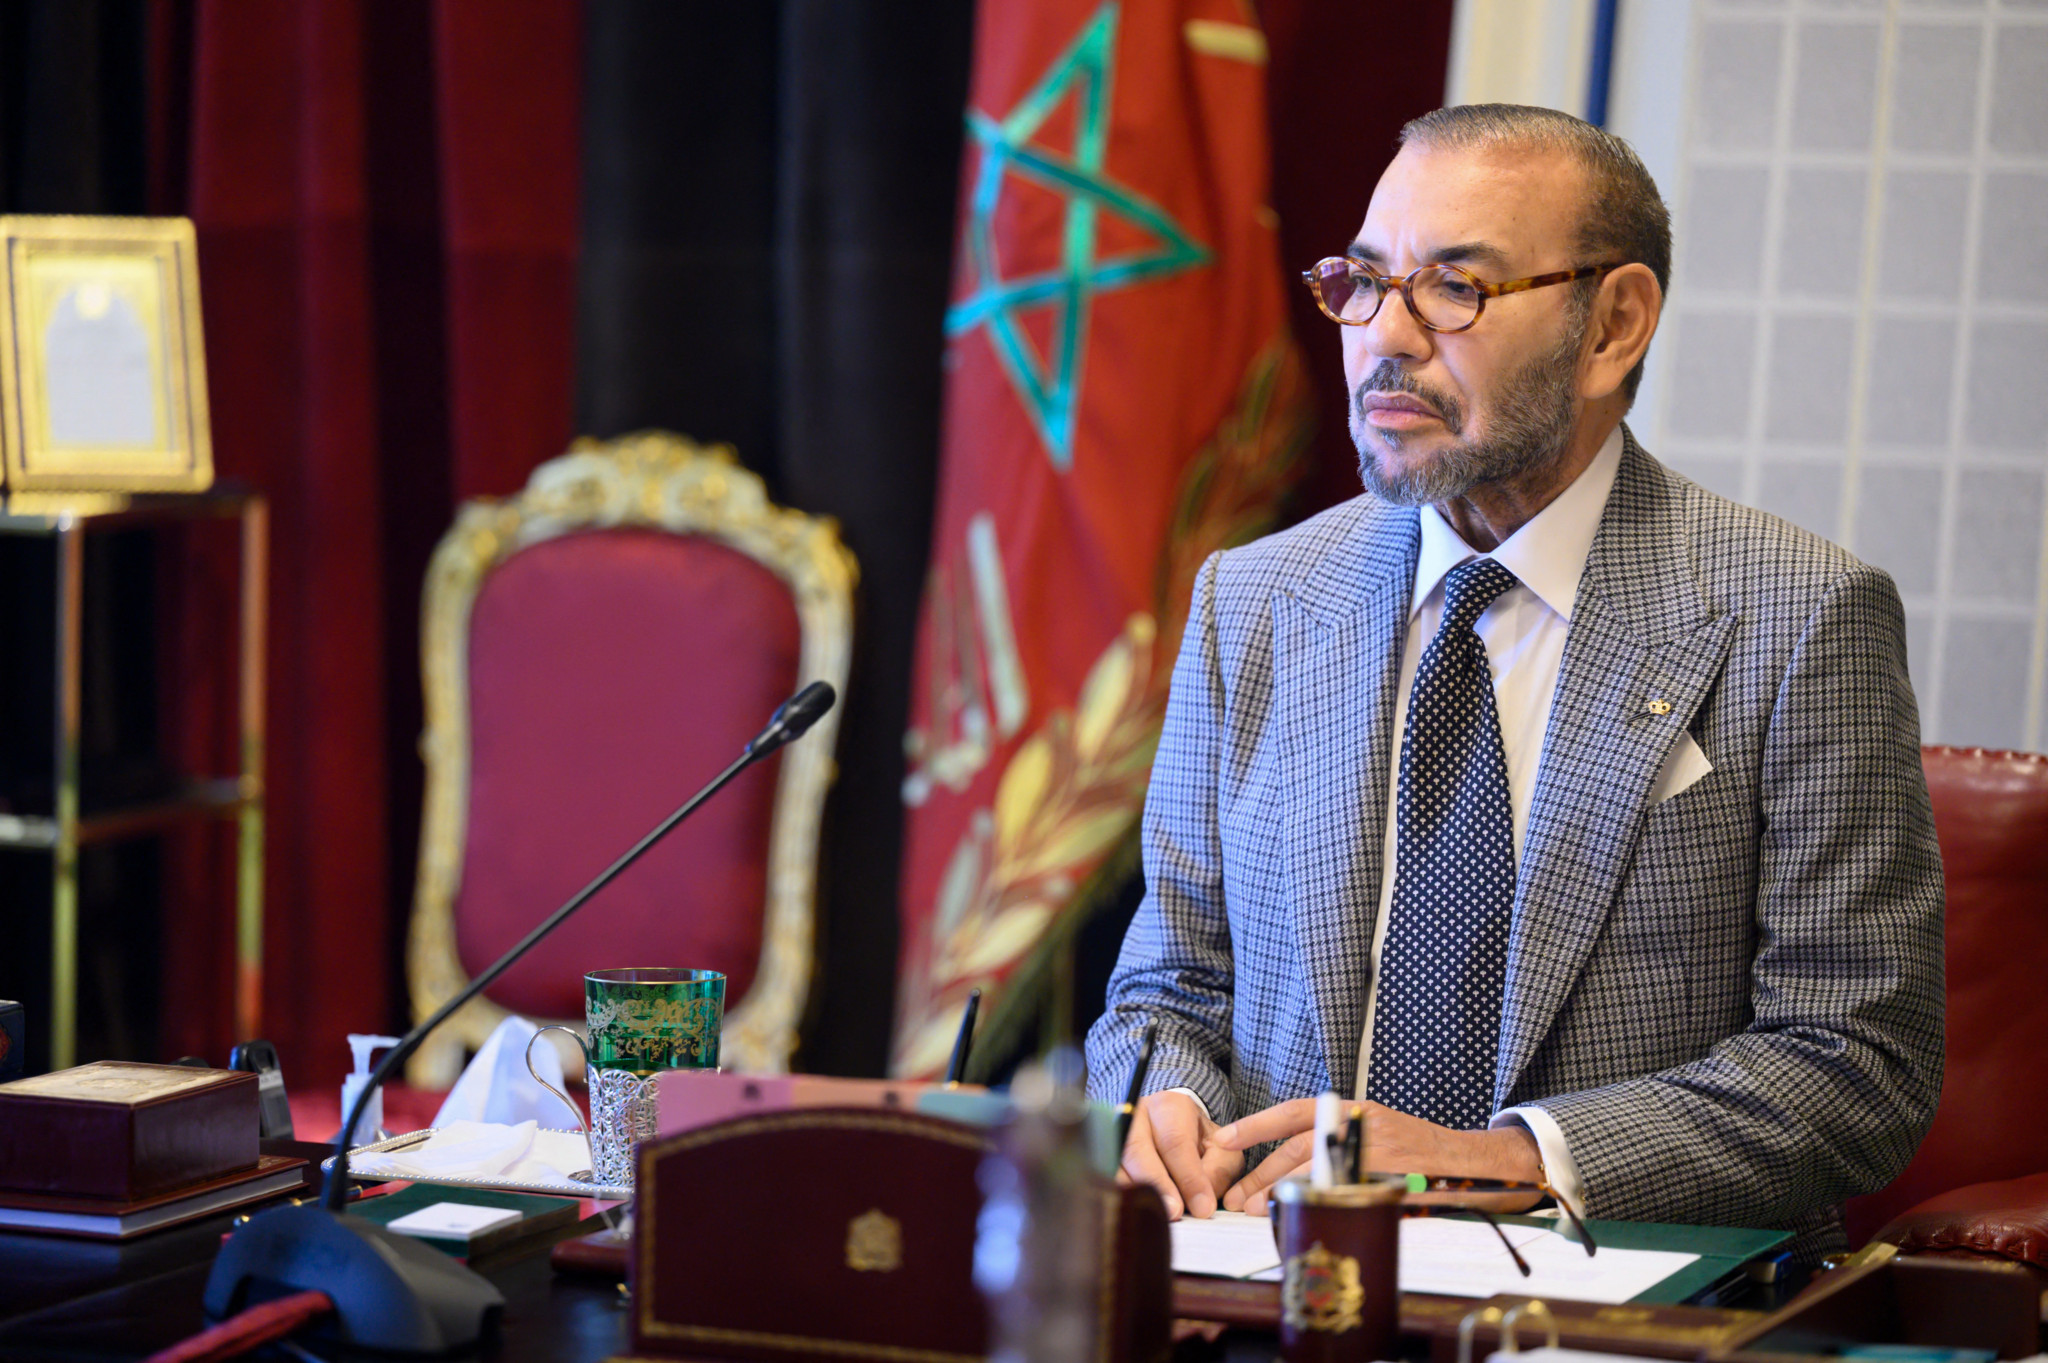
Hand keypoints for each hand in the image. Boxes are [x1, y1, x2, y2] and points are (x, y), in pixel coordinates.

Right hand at [1117, 1091, 1243, 1219]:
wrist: (1171, 1127)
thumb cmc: (1197, 1140)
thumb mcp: (1220, 1148)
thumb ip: (1218, 1170)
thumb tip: (1202, 1202)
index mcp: (1168, 1107)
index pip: (1175, 1141)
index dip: (1188, 1176)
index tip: (1202, 1207)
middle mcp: (1136, 1116)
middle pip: (1138, 1150)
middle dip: (1157, 1184)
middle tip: (1174, 1213)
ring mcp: (1114, 1134)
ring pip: (1116, 1163)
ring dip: (1135, 1193)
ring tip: (1155, 1216)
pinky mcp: (1102, 1153)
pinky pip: (1106, 1175)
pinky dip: (1120, 1195)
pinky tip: (1135, 1213)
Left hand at [1212, 1099, 1543, 1213]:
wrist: (1470, 1162)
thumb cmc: (1415, 1148)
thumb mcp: (1373, 1128)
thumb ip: (1335, 1138)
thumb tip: (1286, 1165)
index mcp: (1353, 1110)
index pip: (1294, 1113)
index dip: (1257, 1125)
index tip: (1224, 1139)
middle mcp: (1362, 1127)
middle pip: (1297, 1151)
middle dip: (1261, 1175)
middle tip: (1234, 1197)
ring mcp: (1376, 1158)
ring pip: (1315, 1176)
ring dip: (1281, 1195)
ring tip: (1254, 1211)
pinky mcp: (1389, 1186)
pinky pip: (1343, 1199)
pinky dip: (1318, 1209)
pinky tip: (1301, 1219)